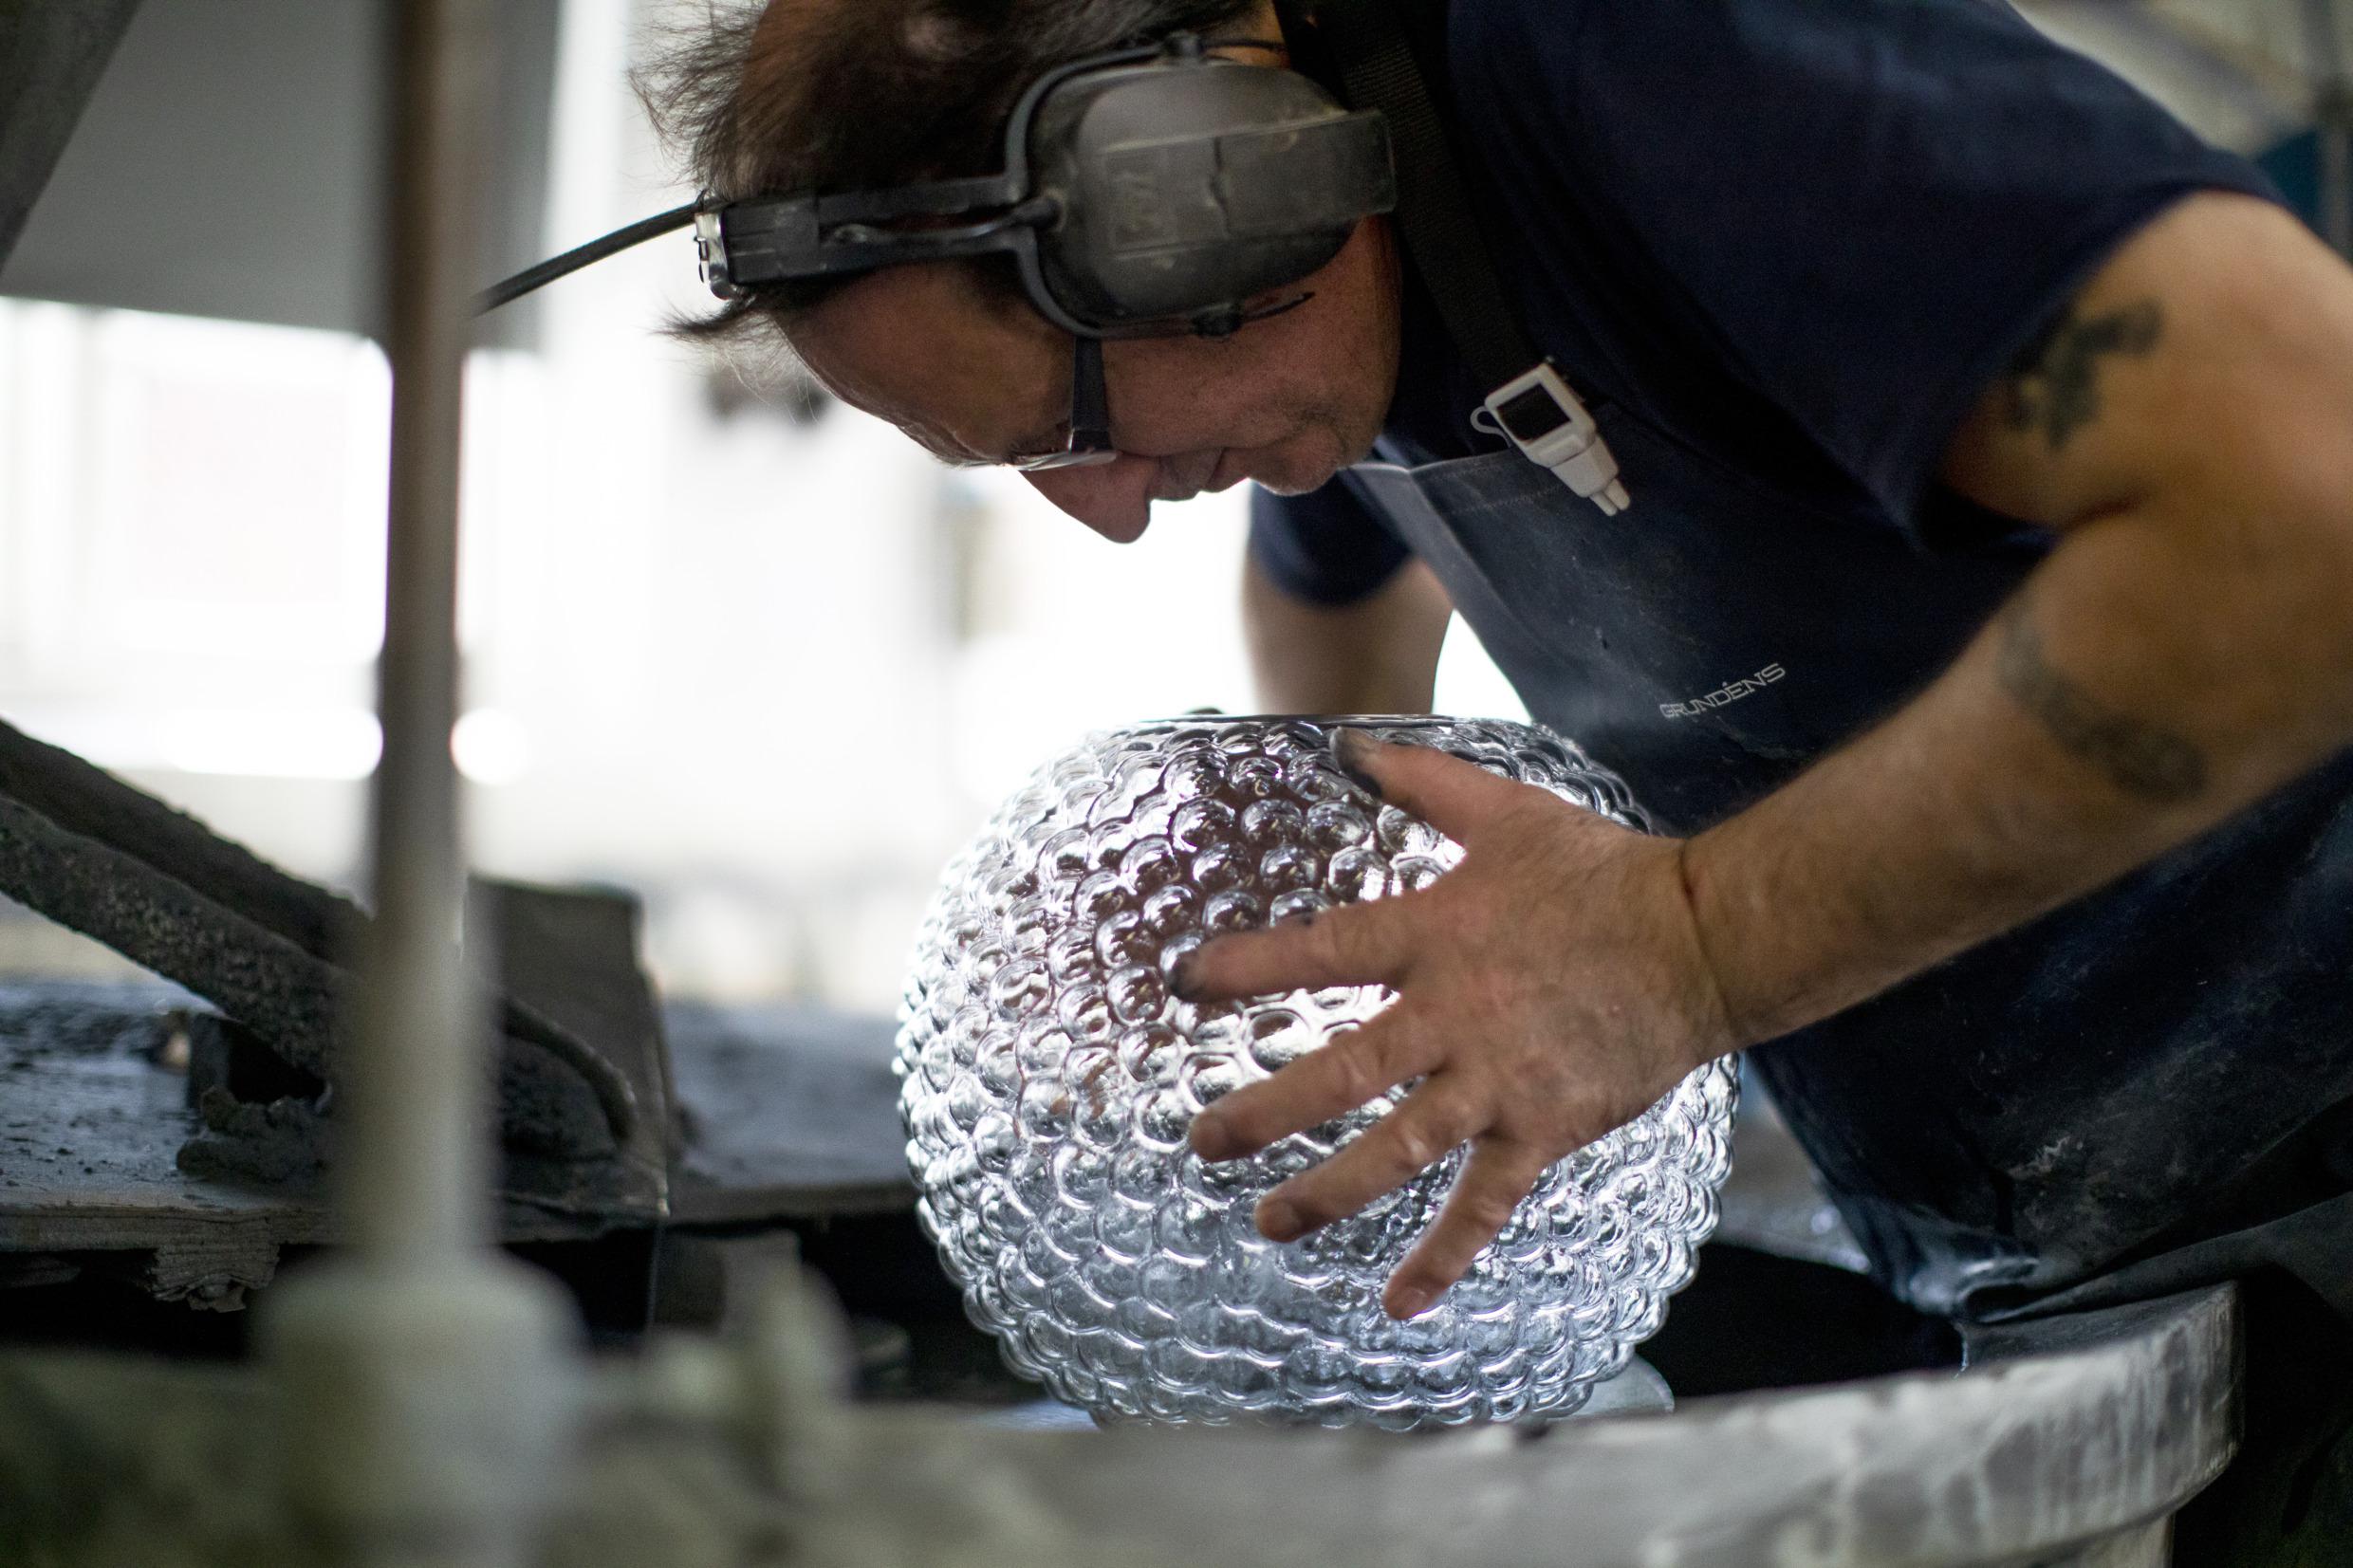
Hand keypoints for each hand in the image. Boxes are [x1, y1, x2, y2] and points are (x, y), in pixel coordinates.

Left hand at [1178, 731, 1736, 1319]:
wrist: (1705, 938)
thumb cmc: (1602, 873)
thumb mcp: (1506, 813)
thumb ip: (1420, 784)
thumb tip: (1347, 744)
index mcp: (1435, 935)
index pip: (1321, 951)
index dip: (1248, 968)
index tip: (1181, 984)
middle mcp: (1455, 1015)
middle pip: (1342, 1071)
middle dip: (1265, 1111)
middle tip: (1202, 1141)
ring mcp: (1499, 1081)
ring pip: (1399, 1148)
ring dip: (1330, 1191)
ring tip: (1270, 1222)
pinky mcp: (1544, 1130)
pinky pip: (1485, 1204)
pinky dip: (1443, 1257)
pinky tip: (1397, 1304)